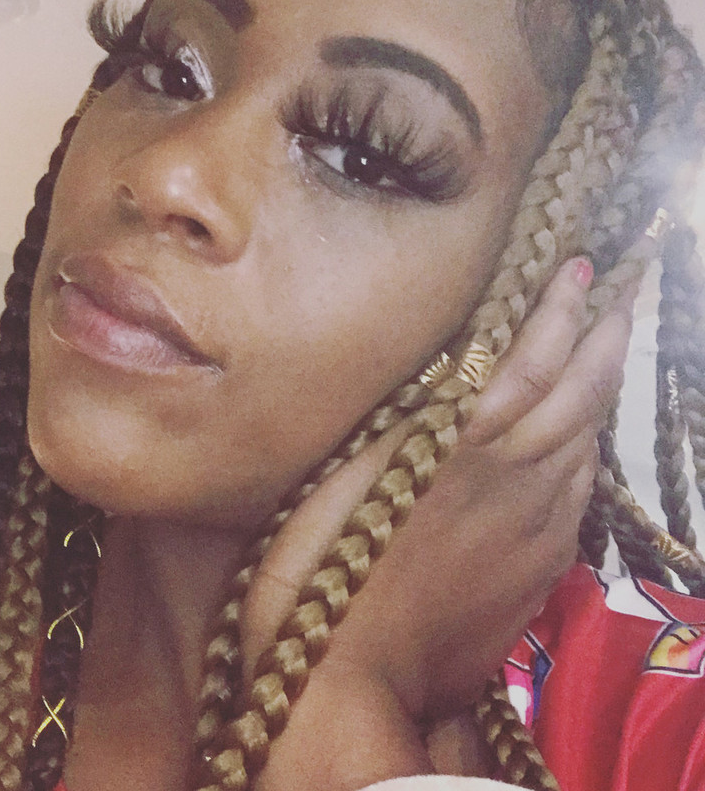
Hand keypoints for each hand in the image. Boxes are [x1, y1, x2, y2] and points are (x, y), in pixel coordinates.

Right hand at [244, 257, 633, 789]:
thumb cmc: (321, 561)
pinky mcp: (538, 570)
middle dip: (603, 334)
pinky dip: (585, 450)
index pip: (528, 358)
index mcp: (459, 438)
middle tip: (623, 287)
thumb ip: (407, 414)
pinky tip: (582, 440)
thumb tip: (444, 370)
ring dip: (600, 386)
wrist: (350, 677)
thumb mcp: (348, 467)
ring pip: (585, 441)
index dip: (557, 310)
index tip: (578, 267)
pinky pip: (577, 494)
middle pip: (578, 393)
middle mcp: (512, 474)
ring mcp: (535, 525)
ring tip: (609, 345)